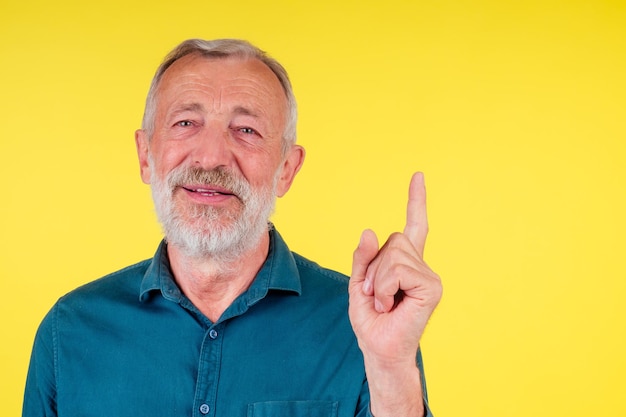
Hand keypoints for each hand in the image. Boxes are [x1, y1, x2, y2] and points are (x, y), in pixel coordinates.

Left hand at [348, 172, 441, 367]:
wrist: (379, 348)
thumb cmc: (371, 319)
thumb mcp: (359, 283)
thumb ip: (363, 258)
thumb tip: (370, 231)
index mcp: (405, 262)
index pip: (413, 225)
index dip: (416, 200)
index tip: (418, 176)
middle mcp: (420, 265)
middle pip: (392, 240)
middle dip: (373, 268)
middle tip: (377, 295)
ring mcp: (429, 275)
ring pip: (393, 255)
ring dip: (378, 281)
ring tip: (384, 302)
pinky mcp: (432, 286)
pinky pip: (398, 270)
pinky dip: (385, 288)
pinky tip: (392, 305)